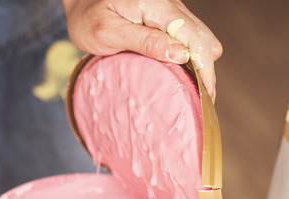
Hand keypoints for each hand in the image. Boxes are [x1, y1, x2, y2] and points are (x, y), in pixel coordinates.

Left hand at [63, 0, 222, 100]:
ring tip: (192, 91)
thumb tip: (182, 54)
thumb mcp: (109, 32)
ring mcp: (171, 11)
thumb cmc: (88, 17)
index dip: (205, 68)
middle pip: (204, 38)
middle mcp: (171, 4)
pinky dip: (190, 58)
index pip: (194, 37)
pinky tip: (182, 75)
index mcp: (158, 4)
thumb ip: (144, 41)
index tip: (206, 95)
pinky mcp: (168, 19)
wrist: (82, 2)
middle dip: (206, 69)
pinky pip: (189, 38)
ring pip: (200, 38)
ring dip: (199, 64)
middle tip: (199, 99)